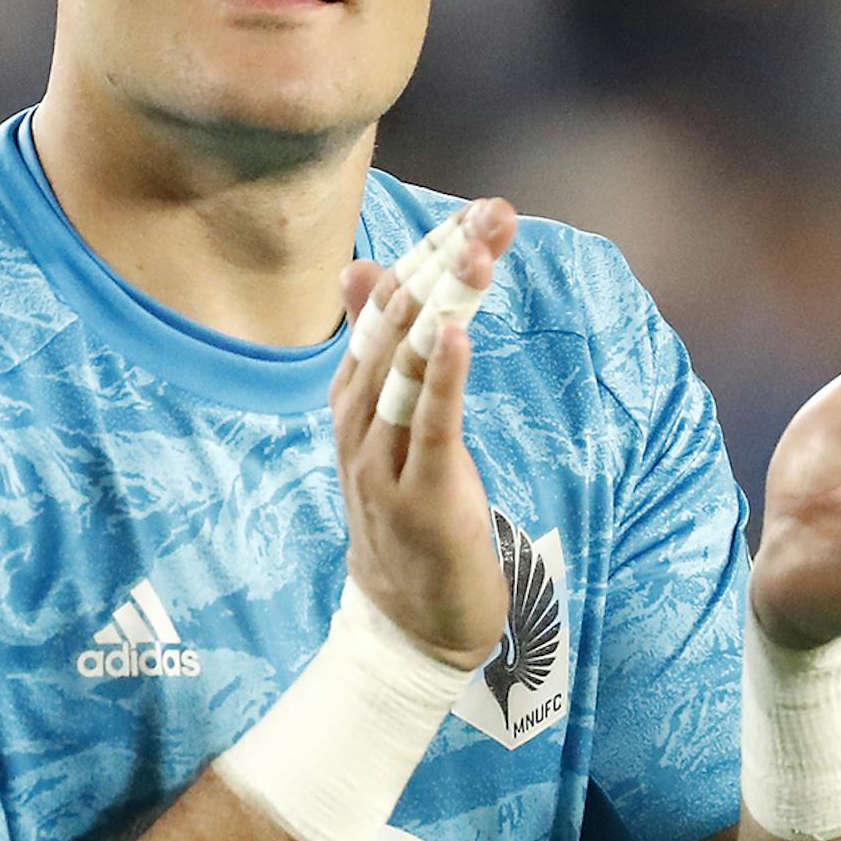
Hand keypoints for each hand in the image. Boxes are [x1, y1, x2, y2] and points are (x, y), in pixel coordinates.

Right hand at [328, 199, 518, 668]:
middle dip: (443, 266)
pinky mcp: (419, 500)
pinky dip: (440, 377)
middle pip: (394, 329)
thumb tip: (362, 269)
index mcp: (352, 404)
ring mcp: (381, 465)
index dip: (429, 257)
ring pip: (404, 370)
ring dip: (443, 306)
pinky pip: (428, 428)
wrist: (410, 628)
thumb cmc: (411, 519)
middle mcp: (357, 427)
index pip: (383, 311)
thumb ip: (384, 353)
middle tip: (489, 214)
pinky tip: (456, 332)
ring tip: (475, 253)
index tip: (477, 212)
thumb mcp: (395, 430)